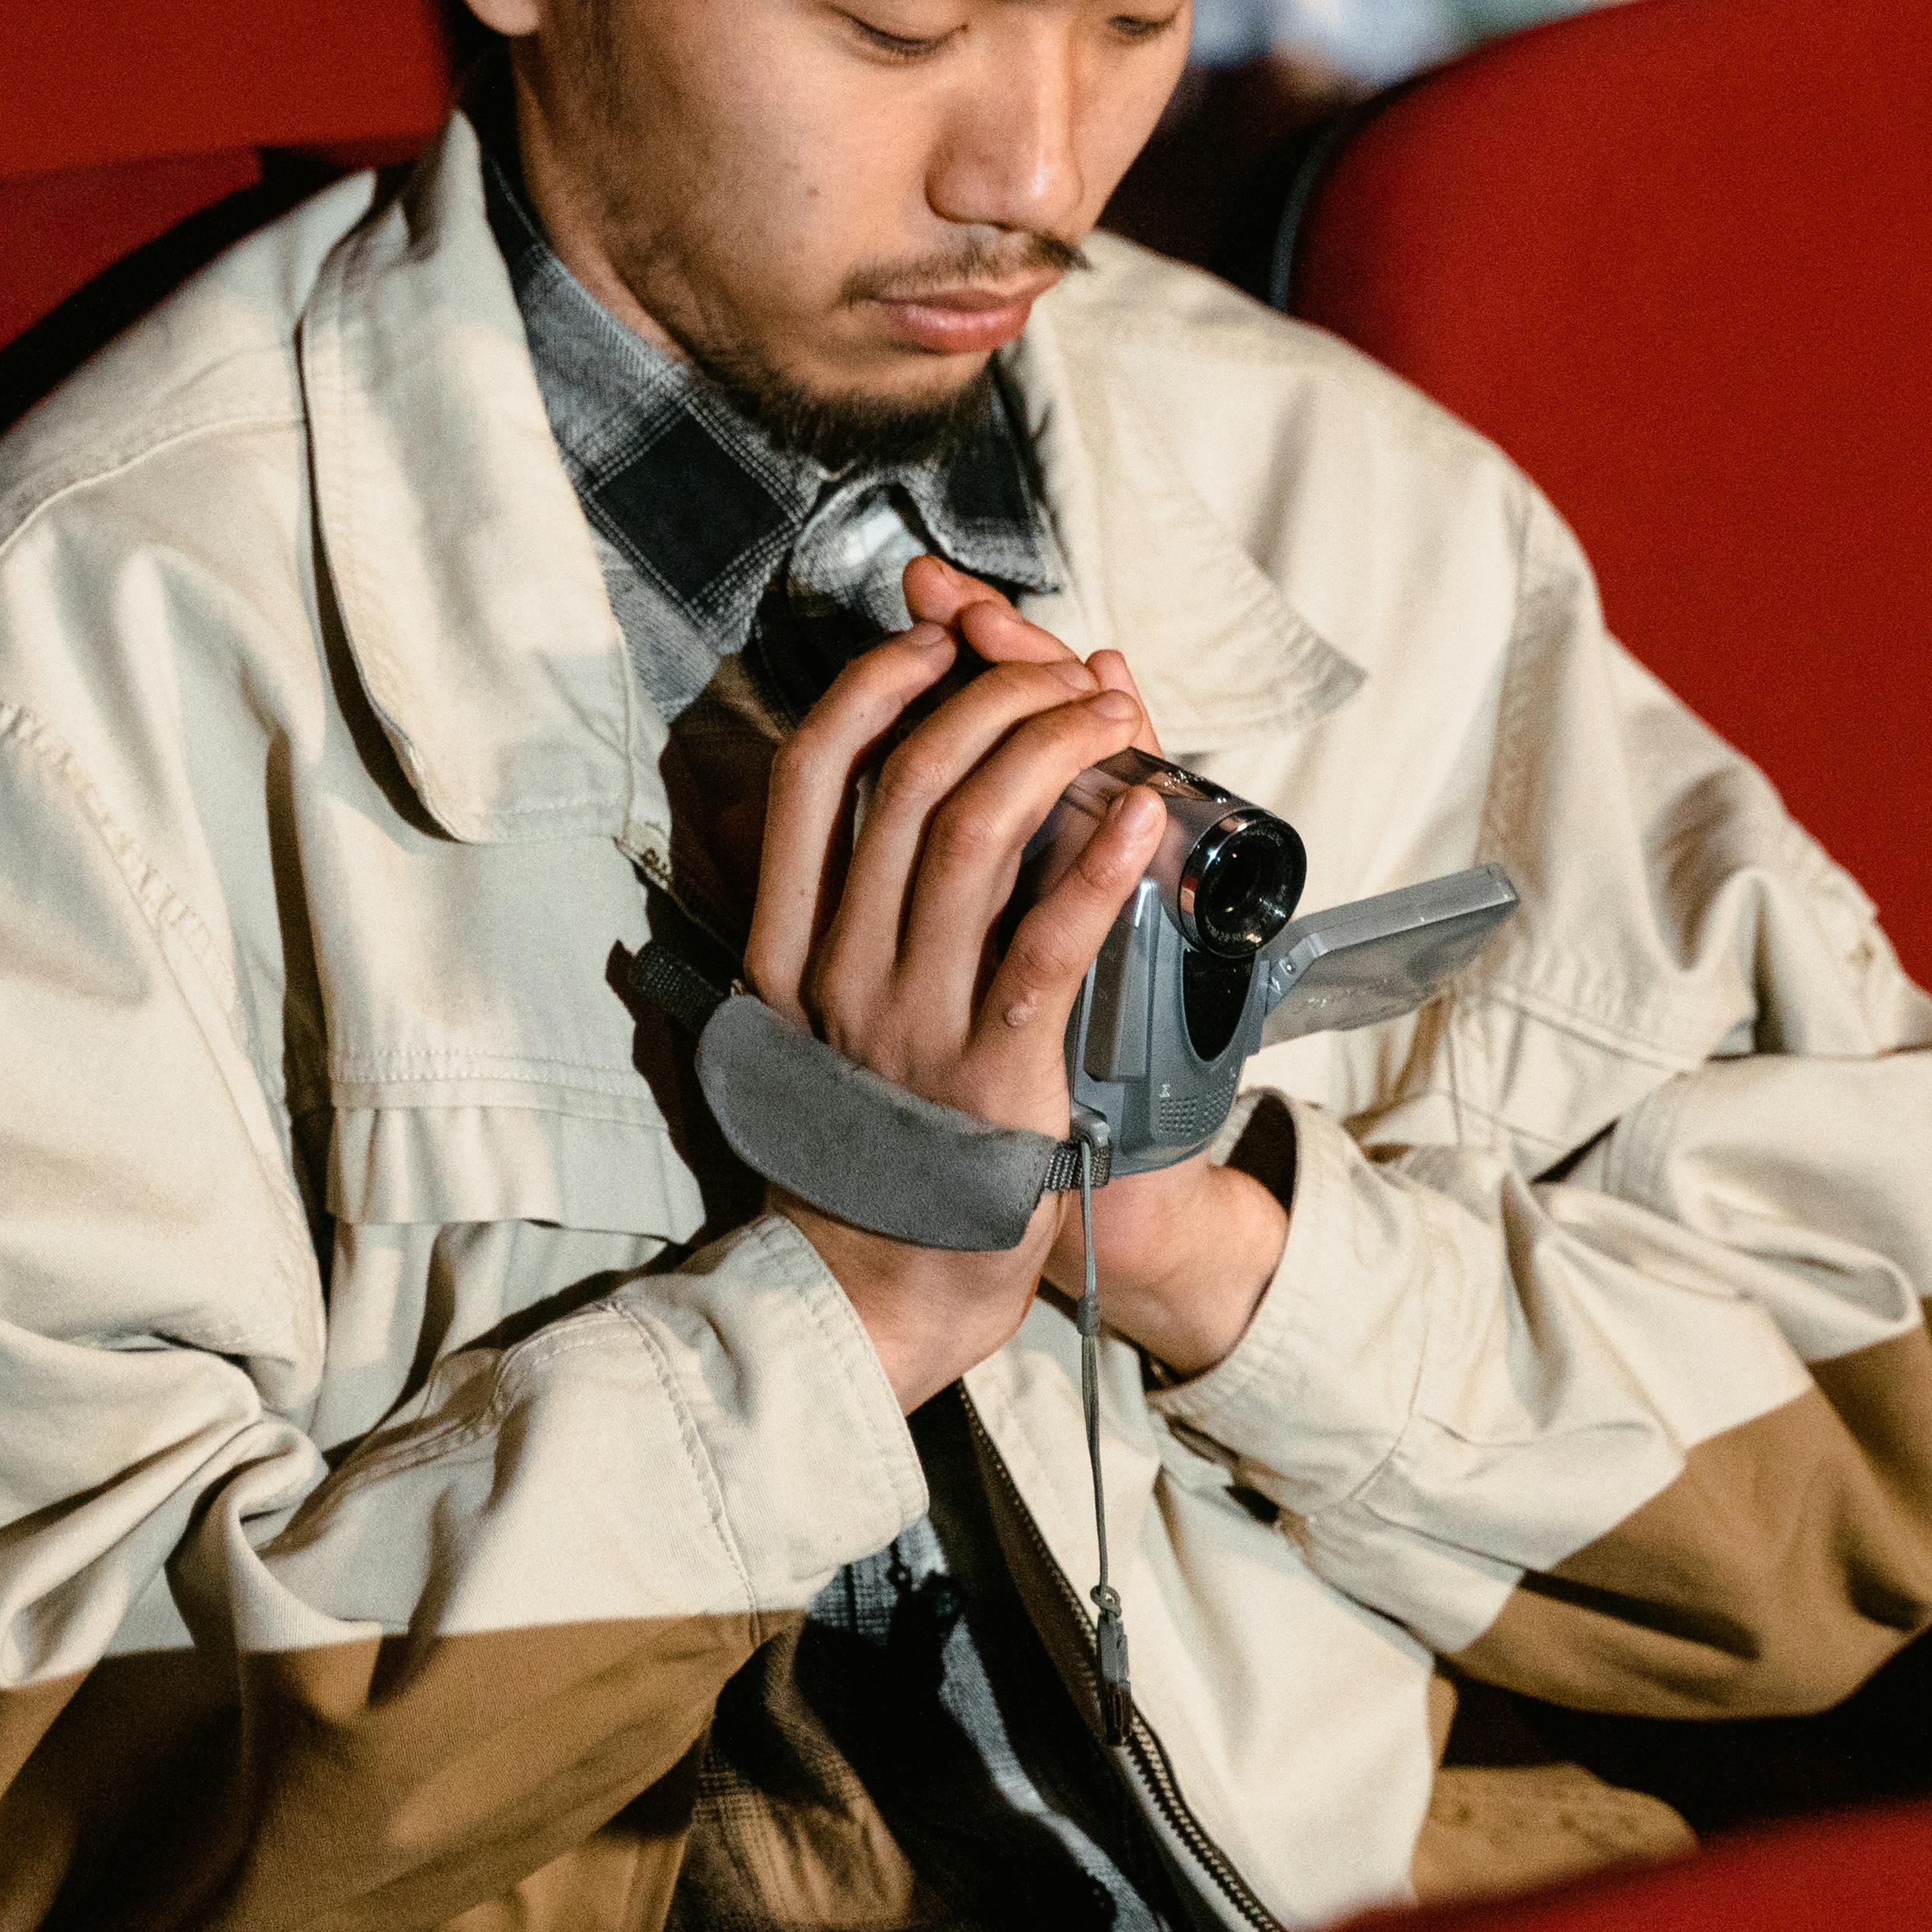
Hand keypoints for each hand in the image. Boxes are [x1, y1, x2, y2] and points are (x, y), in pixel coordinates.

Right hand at [891, 558, 1289, 1375]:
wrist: (881, 1291)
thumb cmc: (868, 1140)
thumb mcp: (810, 1016)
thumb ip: (827, 906)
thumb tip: (852, 783)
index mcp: (785, 949)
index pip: (811, 777)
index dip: (874, 689)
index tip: (935, 640)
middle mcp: (835, 975)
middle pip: (908, 784)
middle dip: (993, 695)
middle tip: (1061, 667)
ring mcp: (912, 1027)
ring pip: (972, 838)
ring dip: (1052, 750)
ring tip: (1111, 710)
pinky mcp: (994, 1079)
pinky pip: (1048, 946)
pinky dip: (1101, 865)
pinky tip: (1146, 811)